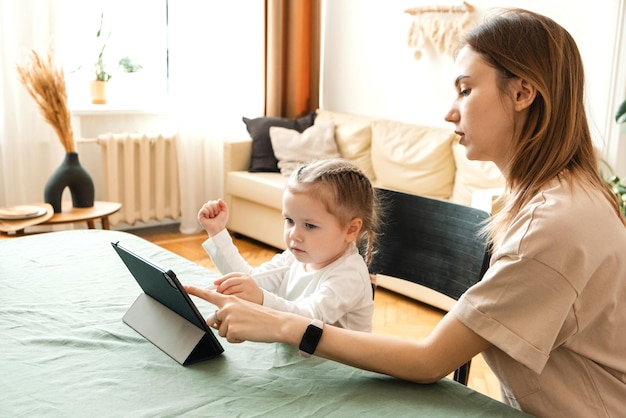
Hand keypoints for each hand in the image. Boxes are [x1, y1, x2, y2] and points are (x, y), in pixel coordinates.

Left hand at [184, 285, 300, 344]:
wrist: (276, 323)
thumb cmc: (261, 317)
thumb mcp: (243, 309)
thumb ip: (228, 312)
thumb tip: (216, 322)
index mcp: (230, 299)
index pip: (209, 295)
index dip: (195, 291)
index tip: (184, 287)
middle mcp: (227, 307)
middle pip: (212, 321)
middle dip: (221, 326)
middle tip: (239, 325)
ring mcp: (229, 317)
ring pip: (221, 332)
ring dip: (232, 333)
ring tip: (246, 328)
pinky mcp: (232, 329)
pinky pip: (229, 339)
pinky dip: (237, 339)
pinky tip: (247, 334)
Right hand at [197, 198, 228, 235]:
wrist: (218, 228)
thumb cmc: (221, 221)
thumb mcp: (225, 211)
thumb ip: (224, 204)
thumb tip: (218, 199)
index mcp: (212, 208)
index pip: (213, 201)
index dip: (217, 206)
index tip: (218, 212)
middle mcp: (207, 209)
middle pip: (210, 202)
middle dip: (215, 208)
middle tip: (215, 215)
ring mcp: (203, 212)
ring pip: (206, 205)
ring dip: (211, 211)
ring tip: (212, 216)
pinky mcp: (200, 215)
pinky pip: (203, 209)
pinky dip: (207, 212)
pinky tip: (208, 217)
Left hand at [213, 272, 263, 303]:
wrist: (262, 299)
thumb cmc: (249, 292)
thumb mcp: (243, 283)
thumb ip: (231, 282)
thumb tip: (216, 284)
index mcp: (244, 275)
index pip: (229, 275)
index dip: (220, 279)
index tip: (214, 283)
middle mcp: (246, 280)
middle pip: (228, 282)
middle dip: (221, 288)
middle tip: (218, 292)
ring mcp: (246, 288)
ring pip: (229, 290)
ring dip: (224, 294)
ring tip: (224, 298)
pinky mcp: (246, 296)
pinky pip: (233, 297)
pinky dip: (229, 299)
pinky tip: (229, 301)